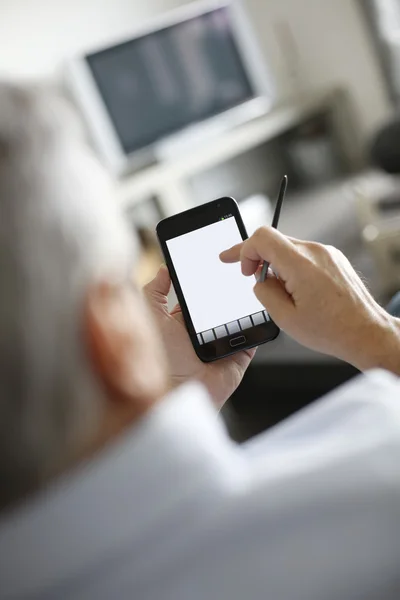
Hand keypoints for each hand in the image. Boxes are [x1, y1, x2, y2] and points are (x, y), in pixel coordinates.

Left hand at [143, 265, 255, 408]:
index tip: (214, 261)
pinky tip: (262, 308)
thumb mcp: (150, 318)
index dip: (204, 280)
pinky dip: (259, 323)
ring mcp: (223, 343)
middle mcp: (203, 333)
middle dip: (228, 289)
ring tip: (253, 283)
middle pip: (220, 304)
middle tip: (238, 269)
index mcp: (181, 323)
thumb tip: (163, 269)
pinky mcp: (240, 355)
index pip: (197, 296)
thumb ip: (153, 292)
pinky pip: (254, 336)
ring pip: (240, 317)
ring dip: (246, 304)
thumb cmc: (160, 360)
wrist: (179, 392)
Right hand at [220, 227, 399, 373]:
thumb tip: (259, 280)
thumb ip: (264, 292)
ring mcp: (327, 253)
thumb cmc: (333, 330)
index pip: (262, 237)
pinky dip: (291, 266)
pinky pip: (304, 255)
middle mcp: (315, 252)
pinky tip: (293, 288)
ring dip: (275, 263)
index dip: (244, 250)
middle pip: (274, 240)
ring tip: (277, 290)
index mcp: (301, 264)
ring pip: (288, 248)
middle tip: (244, 273)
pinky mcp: (334, 258)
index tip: (240, 267)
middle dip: (256, 257)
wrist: (366, 332)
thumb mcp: (285, 318)